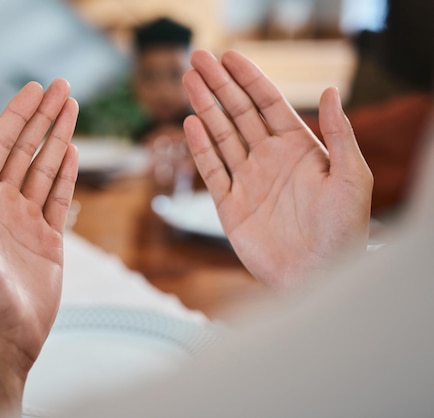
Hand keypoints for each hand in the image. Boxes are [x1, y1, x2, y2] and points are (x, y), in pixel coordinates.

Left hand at [0, 79, 77, 400]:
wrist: (0, 332)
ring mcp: (25, 219)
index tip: (35, 88)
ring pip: (45, 168)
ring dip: (59, 138)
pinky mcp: (47, 239)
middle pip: (27, 148)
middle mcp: (0, 202)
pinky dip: (67, 174)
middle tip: (63, 87)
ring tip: (72, 109)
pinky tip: (72, 152)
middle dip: (44, 117)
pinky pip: (58, 198)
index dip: (18, 113)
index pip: (0, 142)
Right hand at [182, 50, 372, 288]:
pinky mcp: (230, 205)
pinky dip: (200, 148)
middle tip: (198, 58)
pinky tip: (191, 123)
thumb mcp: (352, 177)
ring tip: (188, 81)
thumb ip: (340, 134)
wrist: (318, 276)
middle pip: (238, 113)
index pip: (268, 104)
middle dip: (219, 85)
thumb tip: (331, 91)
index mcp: (298, 148)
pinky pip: (212, 171)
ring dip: (204, 108)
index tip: (229, 57)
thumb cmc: (343, 229)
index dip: (248, 78)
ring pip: (221, 136)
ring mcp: (248, 181)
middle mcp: (269, 160)